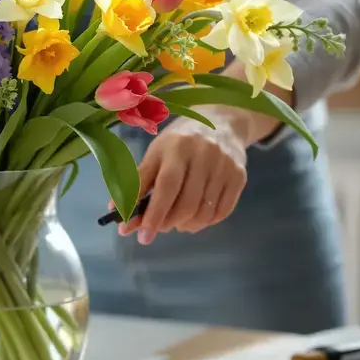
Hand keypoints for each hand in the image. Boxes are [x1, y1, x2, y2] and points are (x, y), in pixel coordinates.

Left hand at [115, 62, 296, 242]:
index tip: (142, 236)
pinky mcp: (239, 176)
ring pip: (204, 212)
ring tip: (176, 222)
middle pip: (186, 203)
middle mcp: (204, 154)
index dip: (154, 214)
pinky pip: (221, 212)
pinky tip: (195, 217)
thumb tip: (119, 216)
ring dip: (186, 225)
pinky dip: (205, 222)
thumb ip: (138, 184)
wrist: (221, 122)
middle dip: (168, 223)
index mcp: (177, 147)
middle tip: (158, 227)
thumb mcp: (156, 154)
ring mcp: (225, 166)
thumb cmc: (179, 142)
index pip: (166, 186)